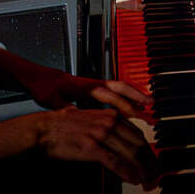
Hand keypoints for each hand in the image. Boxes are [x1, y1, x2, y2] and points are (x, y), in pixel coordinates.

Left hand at [24, 69, 151, 121]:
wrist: (42, 78)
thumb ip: (64, 108)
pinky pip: (117, 91)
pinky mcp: (96, 88)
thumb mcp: (52, 100)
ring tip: (150, 104)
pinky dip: (128, 96)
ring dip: (136, 94)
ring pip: (121, 87)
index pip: (110, 95)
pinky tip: (134, 106)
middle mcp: (94, 83)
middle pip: (121, 87)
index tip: (136, 113)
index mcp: (85, 86)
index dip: (124, 105)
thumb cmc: (46, 88)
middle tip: (151, 105)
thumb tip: (72, 114)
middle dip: (137, 95)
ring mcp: (96, 84)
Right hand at [24, 107, 158, 186]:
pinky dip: (126, 172)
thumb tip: (122, 144)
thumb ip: (108, 129)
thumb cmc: (64, 127)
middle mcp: (109, 122)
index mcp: (111, 115)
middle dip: (150, 163)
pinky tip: (132, 179)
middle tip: (154, 176)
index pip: (138, 135)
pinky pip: (115, 161)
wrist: (43, 129)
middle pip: (139, 144)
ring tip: (146, 181)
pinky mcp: (91, 147)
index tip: (152, 163)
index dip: (149, 152)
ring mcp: (101, 134)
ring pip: (130, 153)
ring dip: (142, 170)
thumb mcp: (91, 121)